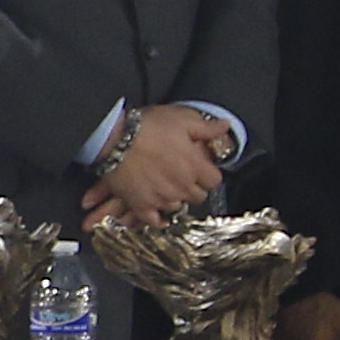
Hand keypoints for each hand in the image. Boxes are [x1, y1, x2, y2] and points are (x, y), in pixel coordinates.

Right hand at [82, 109, 226, 229]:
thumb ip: (207, 128)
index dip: (208, 174)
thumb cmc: (148, 127)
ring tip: (166, 188)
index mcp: (195, 167)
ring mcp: (161, 198)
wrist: (114, 138)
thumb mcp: (183, 119)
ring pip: (177, 207)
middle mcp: (182, 186)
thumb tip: (225, 127)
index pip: (214, 181)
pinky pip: (153, 220)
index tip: (201, 168)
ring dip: (174, 198)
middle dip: (193, 187)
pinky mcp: (141, 204)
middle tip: (184, 177)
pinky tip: (157, 213)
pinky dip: (156, 218)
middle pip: (198, 197)